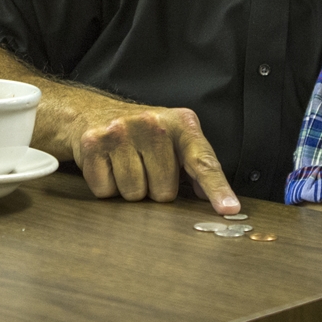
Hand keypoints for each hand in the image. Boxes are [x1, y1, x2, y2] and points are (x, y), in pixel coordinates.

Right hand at [68, 96, 240, 215]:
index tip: (229, 209)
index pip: (203, 161)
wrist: (91, 112)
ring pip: (135, 194)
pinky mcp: (95, 143)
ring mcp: (123, 131)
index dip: (217, 188)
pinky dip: (106, 186)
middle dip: (154, 188)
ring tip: (125, 164)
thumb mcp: (174, 138)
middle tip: (144, 166)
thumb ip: (194, 165)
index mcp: (182, 123)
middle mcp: (154, 123)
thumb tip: (207, 197)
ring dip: (130, 189)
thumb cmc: (140, 132)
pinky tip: (108, 165)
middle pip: (164, 191)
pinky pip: (106, 191)